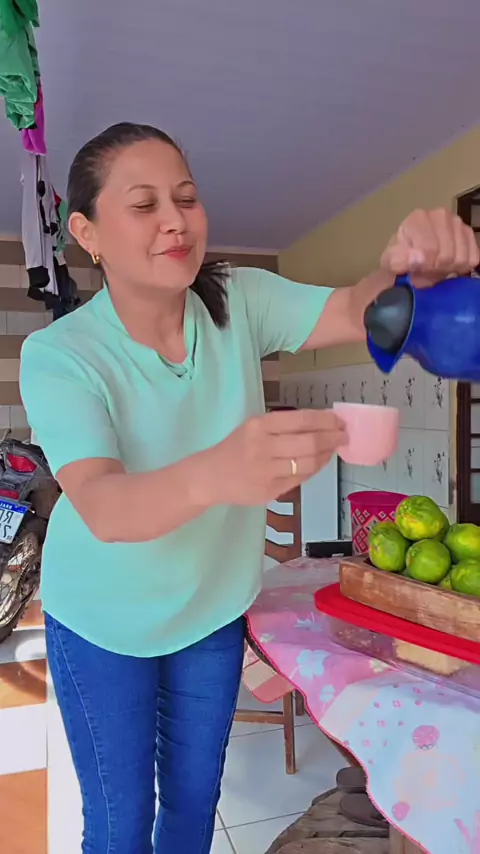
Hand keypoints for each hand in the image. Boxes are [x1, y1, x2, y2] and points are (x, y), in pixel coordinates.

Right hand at [207, 409, 346, 505]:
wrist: (211, 477)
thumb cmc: (237, 448)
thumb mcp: (253, 427)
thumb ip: (283, 425)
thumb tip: (322, 423)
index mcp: (258, 426)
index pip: (301, 420)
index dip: (325, 420)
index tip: (339, 420)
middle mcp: (262, 448)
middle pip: (309, 443)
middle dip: (332, 438)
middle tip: (344, 436)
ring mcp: (266, 472)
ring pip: (308, 463)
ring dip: (326, 454)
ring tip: (333, 449)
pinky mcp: (270, 491)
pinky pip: (301, 478)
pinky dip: (315, 469)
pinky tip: (319, 462)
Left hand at [381, 208, 478, 286]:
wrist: (413, 257)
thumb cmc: (401, 257)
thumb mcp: (391, 262)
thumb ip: (399, 260)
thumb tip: (418, 259)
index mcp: (418, 218)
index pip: (429, 249)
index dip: (424, 266)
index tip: (416, 269)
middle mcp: (441, 215)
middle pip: (447, 255)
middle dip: (435, 268)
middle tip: (425, 269)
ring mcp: (458, 223)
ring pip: (461, 258)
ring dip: (447, 269)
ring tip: (435, 266)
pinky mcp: (470, 235)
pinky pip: (472, 259)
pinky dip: (460, 268)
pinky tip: (448, 265)